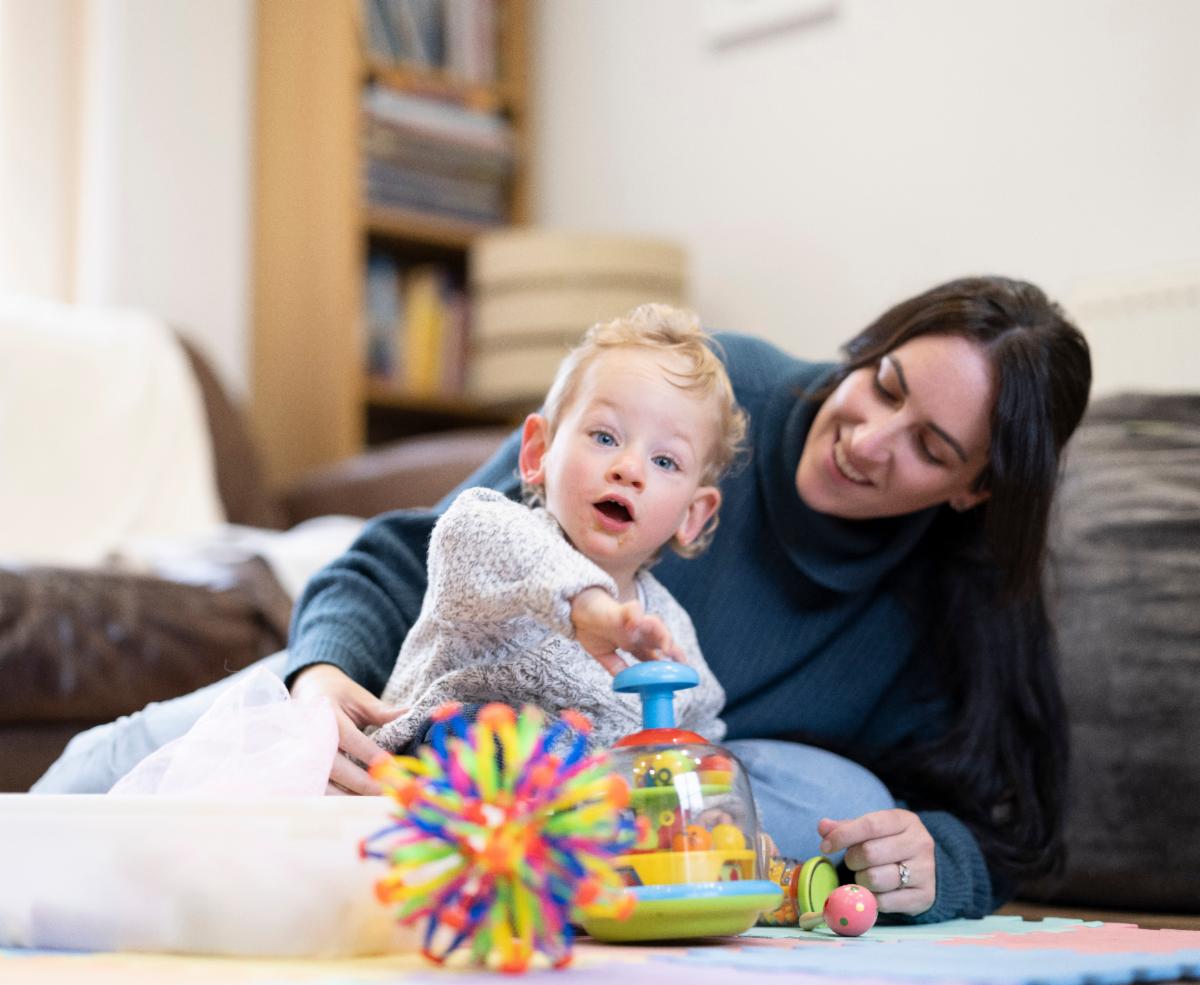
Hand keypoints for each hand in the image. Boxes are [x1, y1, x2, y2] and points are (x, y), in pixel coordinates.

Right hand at [289, 663, 402, 795]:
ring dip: (347, 797)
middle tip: (387, 793)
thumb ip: (381, 711)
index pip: (349, 738)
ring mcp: (297, 753)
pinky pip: (313, 790)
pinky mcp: (297, 768)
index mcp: (325, 713)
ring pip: (320, 784)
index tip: (394, 769)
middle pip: (334, 766)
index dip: (371, 755)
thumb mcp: (358, 697)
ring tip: (373, 803)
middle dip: (362, 783)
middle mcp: (308, 735)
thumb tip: (408, 714)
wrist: (306, 691)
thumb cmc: (337, 695)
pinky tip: (353, 804)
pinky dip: (333, 800)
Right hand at [570, 587, 683, 675]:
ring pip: (654, 624)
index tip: (677, 676)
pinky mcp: (622, 610)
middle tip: (682, 663)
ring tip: (667, 649)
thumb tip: (624, 682)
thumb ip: (614, 665)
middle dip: (673, 650)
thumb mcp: (603, 653)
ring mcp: (632, 620)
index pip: (654, 654)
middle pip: (660, 639)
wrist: (577, 610)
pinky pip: (634, 610)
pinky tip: (639, 625)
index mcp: (634, 642)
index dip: (666, 665)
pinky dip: (637, 616)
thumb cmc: (592, 629)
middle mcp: (637, 631)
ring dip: (662, 635)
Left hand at [817, 809, 935, 915]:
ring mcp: (925, 871)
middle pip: (870, 853)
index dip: (842, 836)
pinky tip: (876, 891)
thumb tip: (822, 827)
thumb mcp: (873, 829)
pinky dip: (873, 898)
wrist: (924, 868)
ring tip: (865, 875)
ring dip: (861, 880)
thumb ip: (846, 827)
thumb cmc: (890, 844)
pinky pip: (885, 902)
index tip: (825, 847)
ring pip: (876, 879)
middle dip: (852, 860)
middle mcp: (920, 843)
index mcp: (905, 820)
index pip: (869, 825)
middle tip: (852, 862)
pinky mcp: (925, 896)